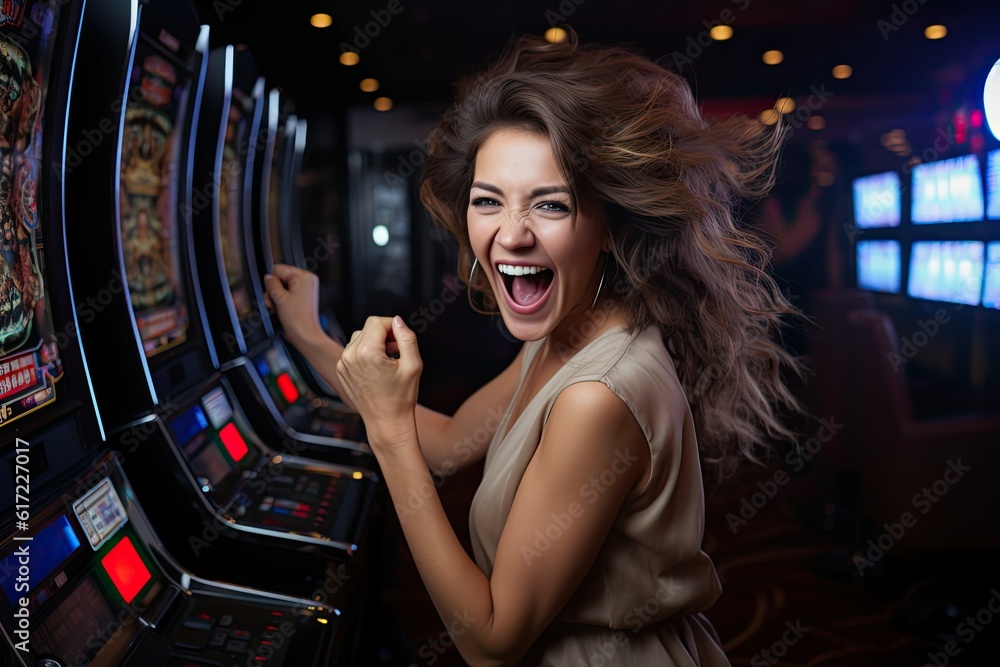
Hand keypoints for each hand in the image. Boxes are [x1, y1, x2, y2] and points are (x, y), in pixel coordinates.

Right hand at [263, 263, 323, 348]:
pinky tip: (279, 308)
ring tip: (275, 306)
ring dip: (275, 296)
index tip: (268, 291)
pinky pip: (288, 293)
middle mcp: (307, 281)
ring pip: (283, 286)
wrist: (305, 335)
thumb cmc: (297, 319)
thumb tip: (268, 277)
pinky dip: (281, 300)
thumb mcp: (279, 297)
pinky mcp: (303, 298)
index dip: (271, 280)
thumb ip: (271, 283)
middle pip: (281, 278)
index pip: (280, 269)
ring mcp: (306, 290)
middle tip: (271, 301)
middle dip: (273, 290)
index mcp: (304, 277)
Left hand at [337, 316, 421, 450]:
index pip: (376, 322)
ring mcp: (343, 364)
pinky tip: (376, 369)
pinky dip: (365, 353)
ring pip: (359, 338)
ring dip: (374, 343)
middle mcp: (350, 356)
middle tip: (396, 352)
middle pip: (368, 328)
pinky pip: (353, 351)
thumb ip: (407, 338)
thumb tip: (398, 321)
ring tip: (387, 361)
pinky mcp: (341, 371)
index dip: (392, 326)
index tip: (401, 339)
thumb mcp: (413, 365)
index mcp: (366, 353)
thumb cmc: (401, 398)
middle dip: (384, 335)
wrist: (386, 422)